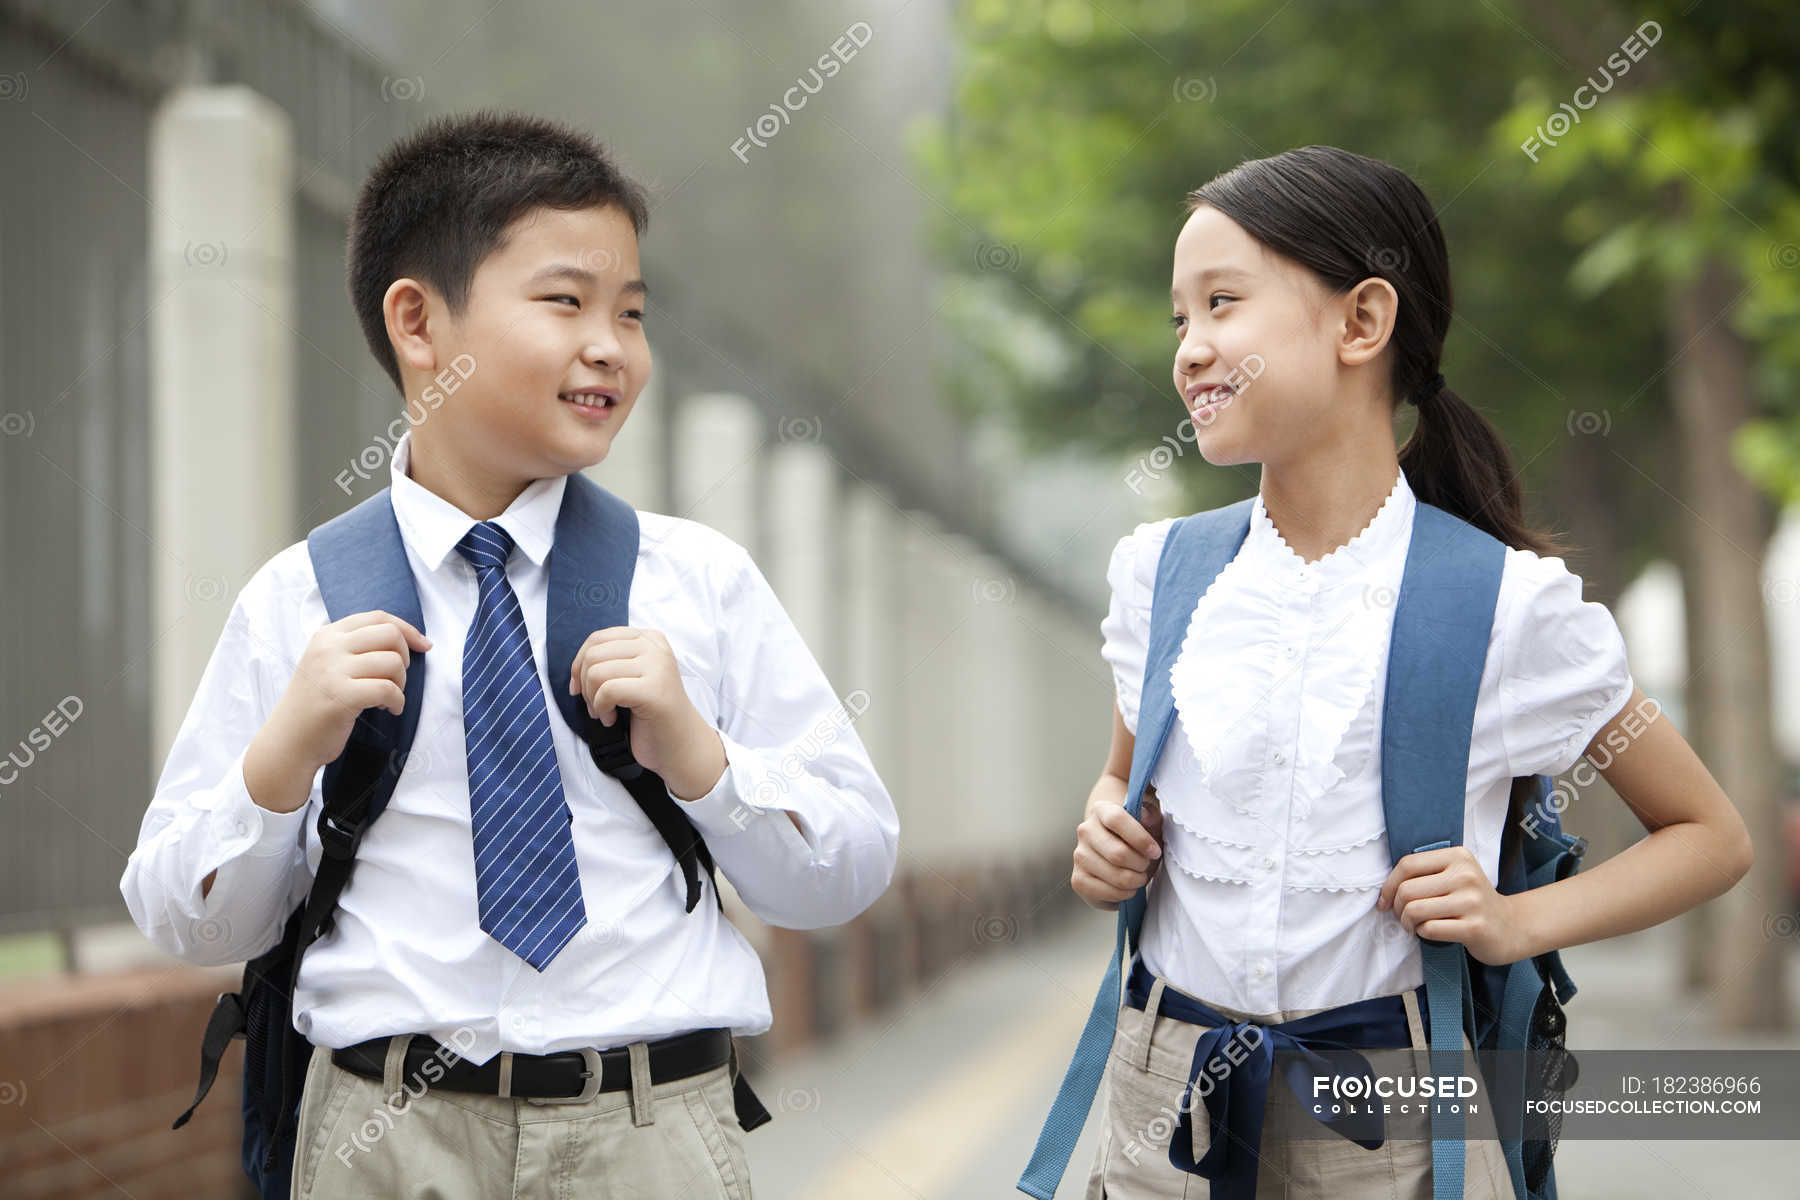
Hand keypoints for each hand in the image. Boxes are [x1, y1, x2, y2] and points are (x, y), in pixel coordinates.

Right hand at [265, 610, 430, 794]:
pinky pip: (388, 689)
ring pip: (393, 662)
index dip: (408, 630)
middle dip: (405, 657)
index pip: (378, 617)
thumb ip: (356, 647)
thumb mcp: (329, 663)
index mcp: (327, 635)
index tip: (424, 646)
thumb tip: (407, 638)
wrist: (289, 741)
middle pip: (390, 634)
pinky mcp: (341, 696)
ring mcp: (332, 671)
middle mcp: (328, 647)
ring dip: (401, 683)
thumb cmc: (317, 703)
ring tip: (389, 698)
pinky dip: (397, 701)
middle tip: (396, 679)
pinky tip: (390, 710)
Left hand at [568, 626, 724, 800]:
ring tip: (604, 713)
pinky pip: (607, 691)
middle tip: (595, 706)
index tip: (581, 689)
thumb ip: (610, 662)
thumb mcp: (631, 676)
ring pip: (596, 672)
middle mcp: (655, 647)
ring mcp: (657, 667)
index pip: (598, 638)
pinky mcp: (653, 690)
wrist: (680, 744)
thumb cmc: (650, 714)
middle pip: (593, 654)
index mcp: (649, 639)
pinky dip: (601, 709)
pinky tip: (612, 720)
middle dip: (584, 684)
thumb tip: (575, 668)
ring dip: (591, 699)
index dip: (579, 664)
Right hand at [1071, 791, 1163, 909]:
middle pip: (1118, 854)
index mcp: (1101, 810)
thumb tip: (1145, 817)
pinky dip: (1124, 895)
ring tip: (1139, 876)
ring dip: (1136, 881)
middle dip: (1141, 865)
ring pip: (1116, 876)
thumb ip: (1150, 816)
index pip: (1117, 820)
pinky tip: (1127, 888)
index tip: (1155, 851)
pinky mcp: (1078, 880)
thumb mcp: (1148, 820)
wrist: (1116, 848)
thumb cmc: (1136, 835)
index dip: (1140, 838)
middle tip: (1147, 865)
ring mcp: (1079, 856)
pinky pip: (1107, 893)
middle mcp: (1085, 831)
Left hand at [1376, 845, 1527, 964]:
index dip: (1388, 884)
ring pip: (1415, 910)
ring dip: (1407, 923)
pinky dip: (1422, 933)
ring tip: (1414, 925)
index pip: (1408, 864)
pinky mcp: (1475, 927)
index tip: (1384, 900)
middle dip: (1397, 908)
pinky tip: (1430, 932)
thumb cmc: (1472, 900)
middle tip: (1403, 916)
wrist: (1511, 926)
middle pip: (1407, 890)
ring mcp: (1472, 901)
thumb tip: (1384, 888)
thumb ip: (1425, 873)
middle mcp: (1466, 875)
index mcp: (1458, 856)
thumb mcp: (1454, 875)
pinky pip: (1429, 929)